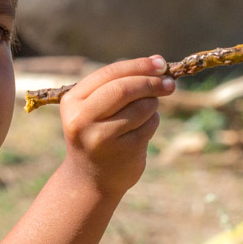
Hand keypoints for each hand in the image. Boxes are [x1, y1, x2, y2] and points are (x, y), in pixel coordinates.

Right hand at [58, 55, 172, 194]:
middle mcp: (83, 119)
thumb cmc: (97, 133)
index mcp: (72, 102)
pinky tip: (141, 130)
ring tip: (145, 112)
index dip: (138, 66)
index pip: (109, 74)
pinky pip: (149, 125)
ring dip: (152, 104)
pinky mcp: (123, 152)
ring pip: (141, 107)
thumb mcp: (94, 108)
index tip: (161, 64)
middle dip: (151, 82)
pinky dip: (152, 122)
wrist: (90, 180)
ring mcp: (102, 138)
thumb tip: (158, 63)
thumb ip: (118, 84)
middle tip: (170, 83)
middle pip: (124, 89)